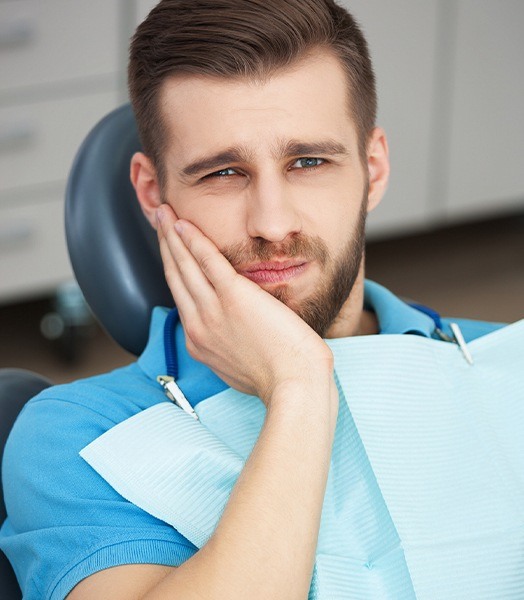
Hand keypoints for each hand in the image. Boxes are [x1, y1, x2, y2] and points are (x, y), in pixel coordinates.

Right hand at [156, 204, 333, 403]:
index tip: (171, 250)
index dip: (173, 268)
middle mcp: (199, 325)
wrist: (294, 384)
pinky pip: (207, 262)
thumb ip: (229, 344)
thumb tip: (234, 332)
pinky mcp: (234, 297)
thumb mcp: (240, 366)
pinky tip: (183, 223)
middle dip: (165, 245)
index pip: (181, 296)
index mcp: (200, 341)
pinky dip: (193, 240)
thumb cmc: (279, 378)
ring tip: (164, 212)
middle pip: (176, 276)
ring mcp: (213, 311)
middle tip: (158, 219)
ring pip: (184, 265)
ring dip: (172, 235)